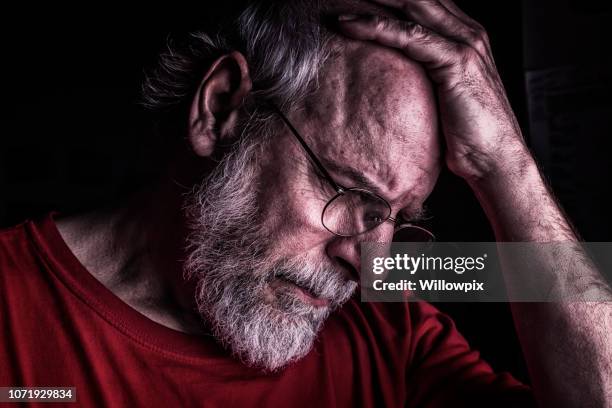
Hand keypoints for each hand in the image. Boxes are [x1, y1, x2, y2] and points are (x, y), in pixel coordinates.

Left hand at [337, 0, 531, 181]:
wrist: (495, 160)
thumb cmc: (469, 136)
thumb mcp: (444, 97)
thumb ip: (425, 77)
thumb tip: (392, 81)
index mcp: (465, 37)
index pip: (424, 3)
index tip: (355, 0)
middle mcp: (468, 33)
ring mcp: (464, 44)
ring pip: (411, 6)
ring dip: (373, 0)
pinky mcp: (456, 61)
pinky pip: (409, 36)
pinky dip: (376, 27)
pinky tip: (348, 25)